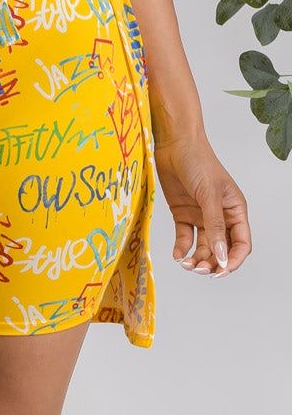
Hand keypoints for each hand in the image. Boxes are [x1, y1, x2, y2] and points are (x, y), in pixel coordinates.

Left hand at [153, 133, 251, 276]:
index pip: (241, 244)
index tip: (220, 271)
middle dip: (212, 263)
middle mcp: (220, 216)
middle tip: (198, 270)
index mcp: (234, 210)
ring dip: (197, 258)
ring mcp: (201, 215)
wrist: (174, 144)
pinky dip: (182, 248)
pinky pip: (185, 237)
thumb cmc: (198, 162)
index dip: (233, 260)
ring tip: (186, 264)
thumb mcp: (209, 195)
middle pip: (221, 249)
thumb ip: (215, 226)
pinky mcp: (183, 213)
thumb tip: (221, 257)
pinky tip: (177, 255)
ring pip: (203, 246)